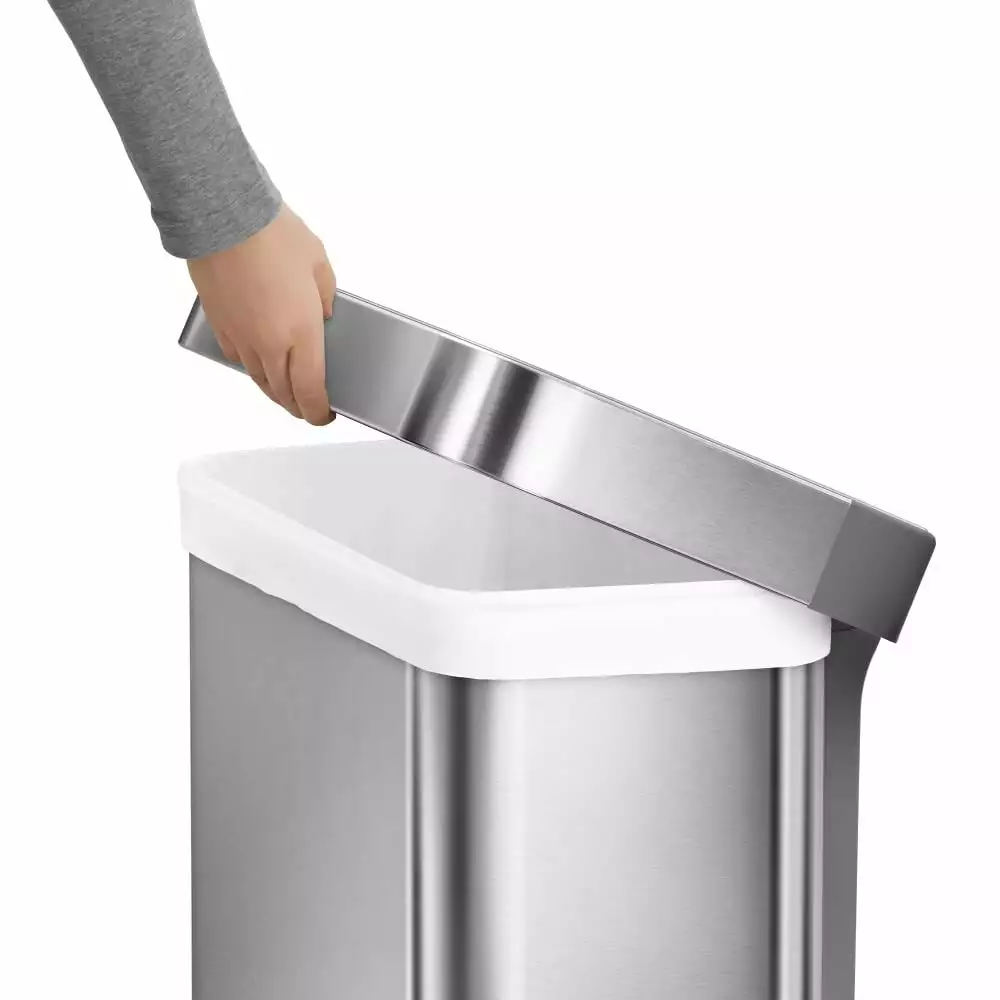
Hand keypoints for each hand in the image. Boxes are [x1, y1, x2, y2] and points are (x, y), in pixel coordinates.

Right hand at [187, 205, 335, 424]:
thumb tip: (324, 314)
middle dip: (298, 407)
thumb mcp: (319, 263)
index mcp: (301, 333)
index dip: (317, 412)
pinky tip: (259, 358)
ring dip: (275, 391)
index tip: (324, 415)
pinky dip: (251, 365)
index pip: (309, 392)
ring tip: (286, 391)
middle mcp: (269, 343)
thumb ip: (326, 297)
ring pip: (258, 379)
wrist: (223, 215)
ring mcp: (240, 337)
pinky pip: (237, 357)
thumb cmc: (272, 234)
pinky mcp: (218, 324)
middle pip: (283, 393)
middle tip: (308, 407)